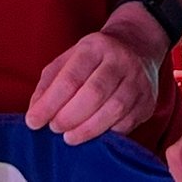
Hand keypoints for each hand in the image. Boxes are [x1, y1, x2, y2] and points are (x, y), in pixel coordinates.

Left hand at [27, 8, 166, 144]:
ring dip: (87, 129)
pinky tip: (94, 133)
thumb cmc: (96, 58)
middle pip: (94, 93)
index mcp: (95, 46)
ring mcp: (138, 80)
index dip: (50, 104)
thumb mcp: (68, 59)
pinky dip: (107, 133)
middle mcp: (120, 60)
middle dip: (69, 117)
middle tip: (55, 128)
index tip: (33, 121)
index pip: (71, 78)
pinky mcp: (148, 100)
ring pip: (113, 110)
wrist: (138, 46)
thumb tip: (35, 113)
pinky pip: (127, 123)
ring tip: (70, 137)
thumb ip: (49, 84)